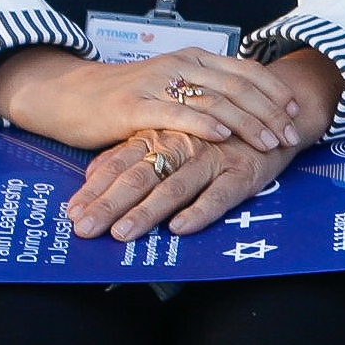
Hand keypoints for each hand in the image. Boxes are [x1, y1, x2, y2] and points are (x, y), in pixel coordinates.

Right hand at [0, 45, 308, 156]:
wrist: (69, 96)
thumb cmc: (124, 97)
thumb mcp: (171, 88)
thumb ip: (204, 93)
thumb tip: (246, 107)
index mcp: (193, 59)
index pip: (246, 71)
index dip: (275, 92)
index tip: (297, 113)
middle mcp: (180, 65)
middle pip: (238, 87)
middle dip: (271, 113)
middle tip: (293, 135)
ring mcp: (157, 83)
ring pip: (214, 100)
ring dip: (248, 122)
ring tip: (270, 141)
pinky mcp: (135, 105)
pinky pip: (176, 113)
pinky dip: (203, 124)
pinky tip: (223, 137)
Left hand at [68, 126, 289, 242]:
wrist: (273, 111)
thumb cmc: (214, 130)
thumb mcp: (168, 135)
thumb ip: (130, 153)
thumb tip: (92, 173)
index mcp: (158, 136)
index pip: (118, 163)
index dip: (94, 189)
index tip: (72, 214)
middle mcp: (181, 145)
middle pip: (139, 176)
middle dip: (109, 204)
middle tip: (86, 229)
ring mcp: (212, 158)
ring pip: (175, 186)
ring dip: (147, 211)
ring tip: (124, 233)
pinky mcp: (243, 172)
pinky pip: (221, 194)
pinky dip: (200, 210)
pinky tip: (180, 227)